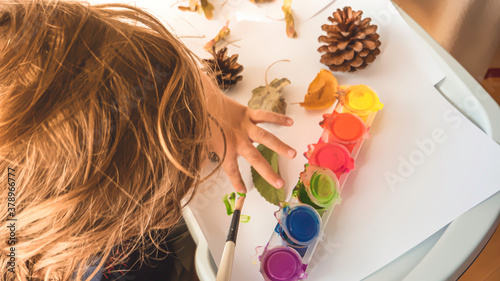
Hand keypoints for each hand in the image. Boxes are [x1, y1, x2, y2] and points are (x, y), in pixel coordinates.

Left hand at [203, 75, 295, 193]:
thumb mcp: (197, 144)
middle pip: (255, 159)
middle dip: (268, 172)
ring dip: (280, 146)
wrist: (201, 99)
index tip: (243, 192)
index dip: (237, 182)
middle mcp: (238, 140)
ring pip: (265, 137)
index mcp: (225, 149)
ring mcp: (245, 126)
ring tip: (292, 154)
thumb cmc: (200, 122)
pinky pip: (265, 116)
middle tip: (280, 183)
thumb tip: (189, 174)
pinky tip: (290, 122)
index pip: (232, 170)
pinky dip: (278, 118)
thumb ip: (198, 160)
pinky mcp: (248, 113)